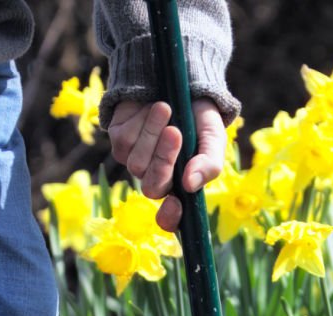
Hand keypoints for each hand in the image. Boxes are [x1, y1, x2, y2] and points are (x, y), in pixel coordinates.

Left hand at [108, 98, 225, 231]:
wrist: (177, 80)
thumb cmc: (198, 116)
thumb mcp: (213, 137)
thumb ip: (209, 163)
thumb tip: (189, 185)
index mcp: (180, 185)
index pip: (171, 217)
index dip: (170, 218)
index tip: (175, 204)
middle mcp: (155, 178)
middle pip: (152, 188)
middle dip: (163, 160)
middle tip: (176, 132)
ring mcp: (135, 162)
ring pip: (137, 163)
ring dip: (152, 133)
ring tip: (165, 108)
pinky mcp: (119, 142)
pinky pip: (125, 140)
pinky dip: (140, 121)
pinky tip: (150, 108)